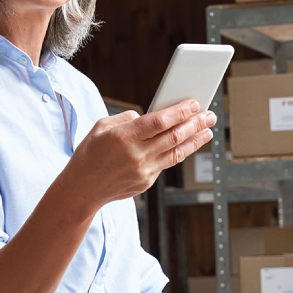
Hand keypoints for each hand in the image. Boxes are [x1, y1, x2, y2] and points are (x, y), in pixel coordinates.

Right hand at [65, 99, 215, 215]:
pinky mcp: (146, 182)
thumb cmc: (90, 153)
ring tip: (208, 130)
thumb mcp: (102, 127)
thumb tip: (151, 117)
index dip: (180, 112)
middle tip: (210, 115)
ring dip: (195, 140)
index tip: (194, 104)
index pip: (159, 121)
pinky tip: (188, 144)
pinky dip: (179, 152)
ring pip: (176, 152)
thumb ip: (128, 119)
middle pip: (174, 136)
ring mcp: (143, 171)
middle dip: (195, 124)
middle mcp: (136, 154)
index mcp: (124, 136)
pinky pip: (166, 163)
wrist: (82, 189)